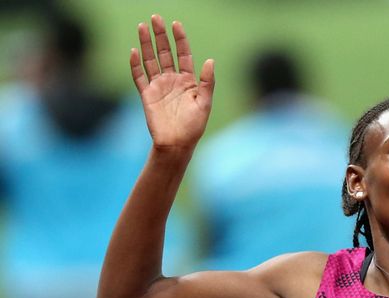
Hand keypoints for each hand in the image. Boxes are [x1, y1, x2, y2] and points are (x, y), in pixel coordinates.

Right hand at [130, 15, 213, 150]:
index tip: (176, 24)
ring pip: (150, 60)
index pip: (183, 54)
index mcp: (188, 81)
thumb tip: (210, 60)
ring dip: (146, 44)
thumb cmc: (194, 126)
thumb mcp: (205, 103)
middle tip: (156, 18)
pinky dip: (135, 65)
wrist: (177, 144)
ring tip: (142, 26)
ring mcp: (159, 86)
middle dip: (160, 35)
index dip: (180, 39)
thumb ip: (207, 82)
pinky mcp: (147, 95)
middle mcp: (172, 80)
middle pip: (165, 52)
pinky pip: (139, 77)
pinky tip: (133, 51)